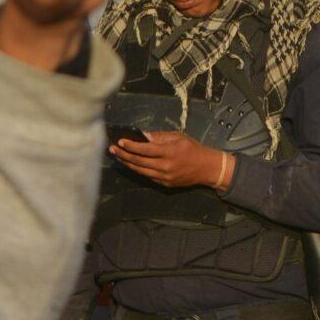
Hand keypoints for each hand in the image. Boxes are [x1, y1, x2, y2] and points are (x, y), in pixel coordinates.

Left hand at [111, 130, 230, 189]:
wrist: (207, 168)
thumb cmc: (193, 149)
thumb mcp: (178, 137)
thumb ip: (159, 137)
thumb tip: (142, 136)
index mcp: (169, 152)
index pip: (145, 149)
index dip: (131, 146)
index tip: (120, 141)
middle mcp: (165, 166)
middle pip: (139, 161)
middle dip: (124, 155)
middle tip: (112, 149)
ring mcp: (164, 177)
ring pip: (140, 171)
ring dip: (127, 163)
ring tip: (118, 156)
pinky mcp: (164, 184)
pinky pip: (147, 176)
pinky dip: (137, 170)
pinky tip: (130, 164)